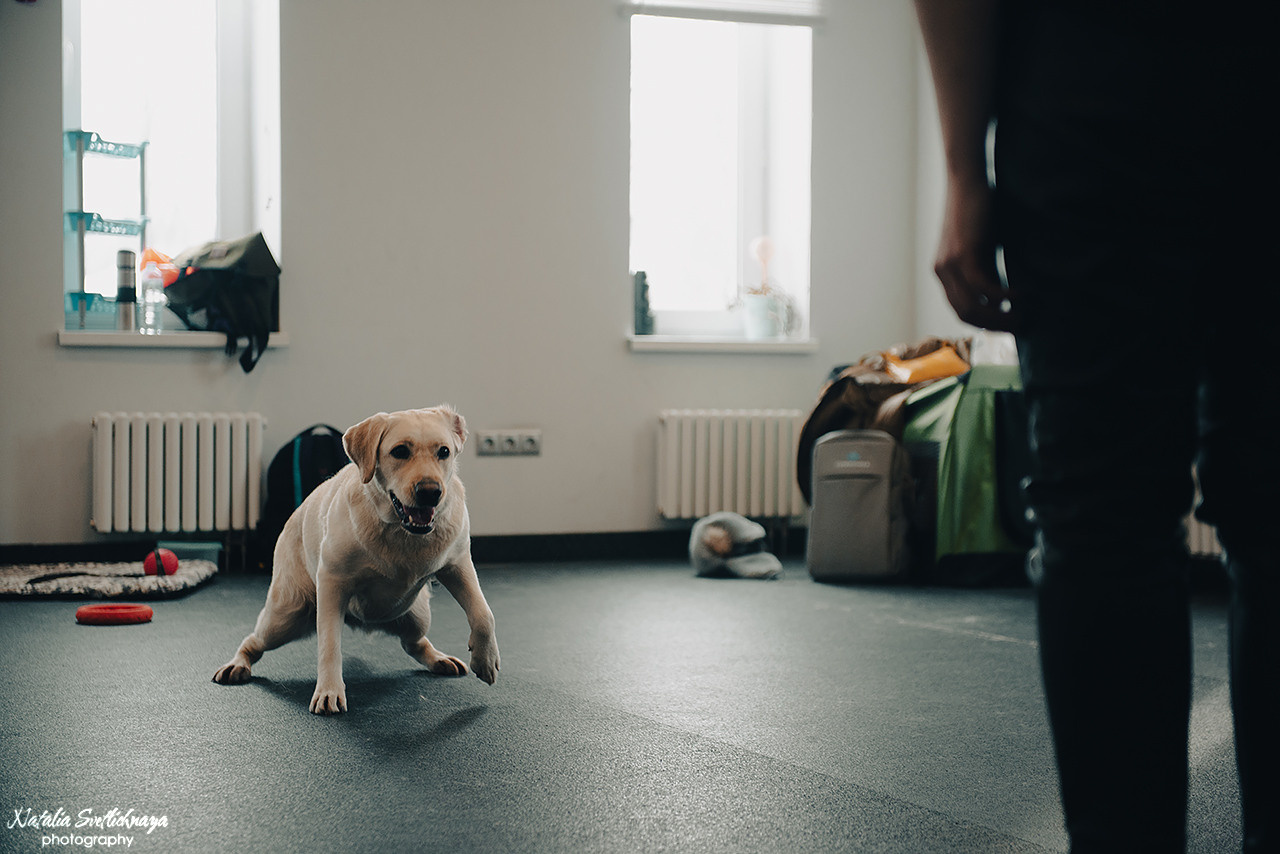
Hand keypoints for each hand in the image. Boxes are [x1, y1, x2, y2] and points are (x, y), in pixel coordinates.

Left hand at [933, 175, 1020, 331]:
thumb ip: (986, 272)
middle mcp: (941, 273)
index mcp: (944, 274)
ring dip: (1000, 316)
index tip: (1008, 325)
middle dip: (994, 326)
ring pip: (973, 307)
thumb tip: (999, 300)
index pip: (961, 311)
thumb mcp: (983, 249)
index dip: (985, 323)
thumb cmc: (980, 212)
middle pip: (965, 315)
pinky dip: (1004, 296)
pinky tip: (1022, 294)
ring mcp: (949, 265)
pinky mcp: (963, 254)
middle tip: (1020, 326)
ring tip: (1023, 315)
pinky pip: (983, 288)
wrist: (967, 181)